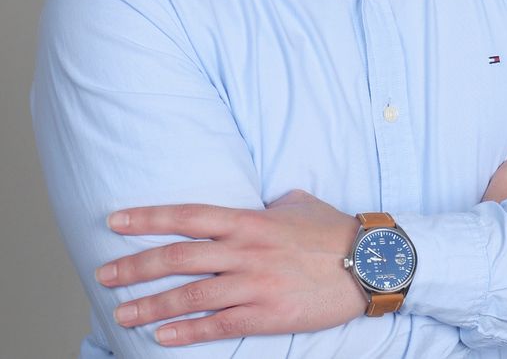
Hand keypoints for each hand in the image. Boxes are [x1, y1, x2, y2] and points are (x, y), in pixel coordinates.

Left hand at [96, 190, 365, 345]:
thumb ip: (268, 203)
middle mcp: (245, 250)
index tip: (116, 221)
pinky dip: (188, 332)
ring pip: (191, 295)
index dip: (150, 218)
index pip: (188, 216)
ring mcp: (254, 284)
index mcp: (249, 219)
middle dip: (136, 266)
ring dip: (153, 305)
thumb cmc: (332, 230)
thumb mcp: (296, 203)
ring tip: (123, 314)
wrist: (368, 262)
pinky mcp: (267, 314)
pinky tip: (163, 337)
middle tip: (104, 276)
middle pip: (179, 257)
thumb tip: (259, 201)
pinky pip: (218, 325)